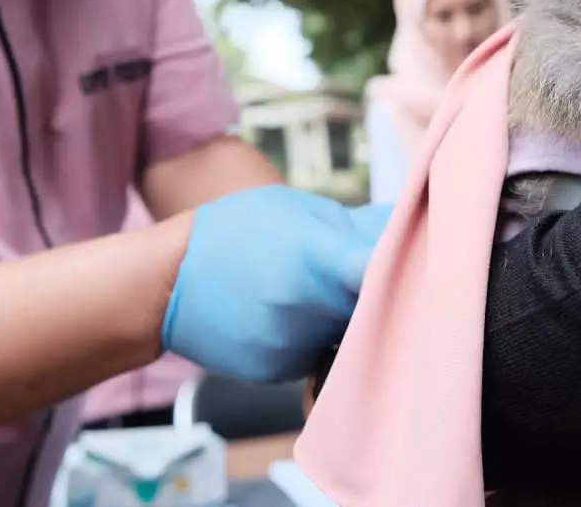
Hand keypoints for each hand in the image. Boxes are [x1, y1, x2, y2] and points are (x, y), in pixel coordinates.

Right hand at [161, 187, 393, 381]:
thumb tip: (407, 229)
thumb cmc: (235, 231)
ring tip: (316, 293)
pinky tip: (290, 317)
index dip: (407, 270)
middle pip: (375, 310)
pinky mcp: (277, 371)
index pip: (385, 271)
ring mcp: (292, 344)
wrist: (165, 280)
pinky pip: (315, 356)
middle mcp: (308, 307)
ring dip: (345, 320)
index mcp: (317, 258)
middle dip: (379, 296)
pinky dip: (315, 340)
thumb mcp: (296, 210)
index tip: (415, 265)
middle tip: (366, 278)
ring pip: (346, 337)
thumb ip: (353, 227)